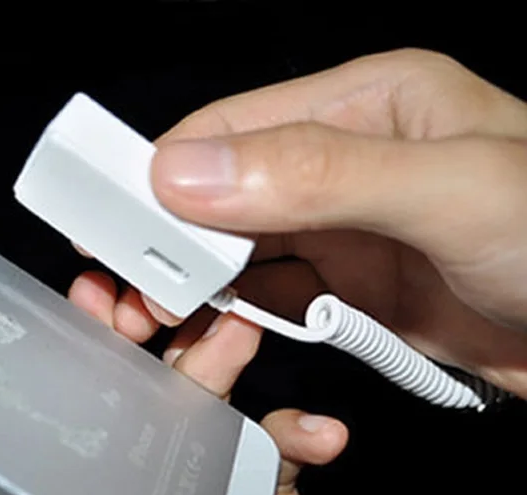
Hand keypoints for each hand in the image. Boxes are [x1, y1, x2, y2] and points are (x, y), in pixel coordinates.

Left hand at [0, 275, 347, 494]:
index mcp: (95, 470)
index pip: (85, 391)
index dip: (88, 339)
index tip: (92, 299)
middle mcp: (144, 454)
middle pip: (150, 371)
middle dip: (161, 329)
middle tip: (162, 304)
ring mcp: (204, 457)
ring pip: (214, 388)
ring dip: (229, 354)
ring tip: (241, 331)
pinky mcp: (260, 474)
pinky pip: (285, 443)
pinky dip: (305, 436)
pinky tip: (319, 434)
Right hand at [81, 48, 526, 398]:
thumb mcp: (449, 190)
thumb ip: (317, 174)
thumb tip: (185, 171)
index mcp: (364, 100)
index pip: (233, 125)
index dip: (164, 170)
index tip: (111, 222)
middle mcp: (344, 156)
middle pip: (223, 187)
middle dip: (168, 234)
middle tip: (124, 285)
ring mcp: (345, 224)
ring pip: (238, 244)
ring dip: (195, 278)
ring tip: (152, 315)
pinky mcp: (352, 283)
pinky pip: (272, 290)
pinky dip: (237, 309)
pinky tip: (213, 326)